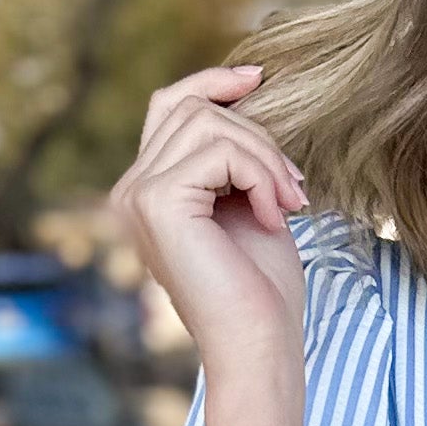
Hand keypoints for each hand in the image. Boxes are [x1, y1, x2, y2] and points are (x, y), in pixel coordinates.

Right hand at [112, 64, 309, 369]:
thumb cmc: (261, 291)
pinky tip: (273, 217)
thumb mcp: (247, 205)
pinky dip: (259, 177)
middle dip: (258, 137)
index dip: (212, 82)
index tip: (259, 78)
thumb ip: (232, 158)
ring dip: (264, 158)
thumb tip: (245, 94)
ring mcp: (137, 195)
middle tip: (295, 191)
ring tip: (289, 204)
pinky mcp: (157, 202)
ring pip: (208, 123)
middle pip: (194, 108)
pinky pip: (219, 151)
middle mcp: (131, 190)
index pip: (170, 106)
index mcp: (147, 190)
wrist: (258, 347)